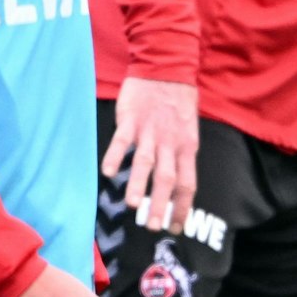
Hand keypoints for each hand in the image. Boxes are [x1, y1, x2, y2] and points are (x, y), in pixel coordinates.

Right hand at [100, 76, 198, 233]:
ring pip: (146, 161)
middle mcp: (170, 143)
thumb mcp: (188, 131)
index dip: (182, 207)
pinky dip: (116, 155)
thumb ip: (180, 157)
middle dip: (160, 204)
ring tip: (132, 205)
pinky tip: (109, 172)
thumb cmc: (177, 103)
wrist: (166, 69)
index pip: (188, 184)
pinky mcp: (131, 120)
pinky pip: (122, 140)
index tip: (175, 228)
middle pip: (167, 178)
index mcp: (187, 147)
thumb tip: (175, 186)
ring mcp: (150, 131)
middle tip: (152, 226)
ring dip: (139, 184)